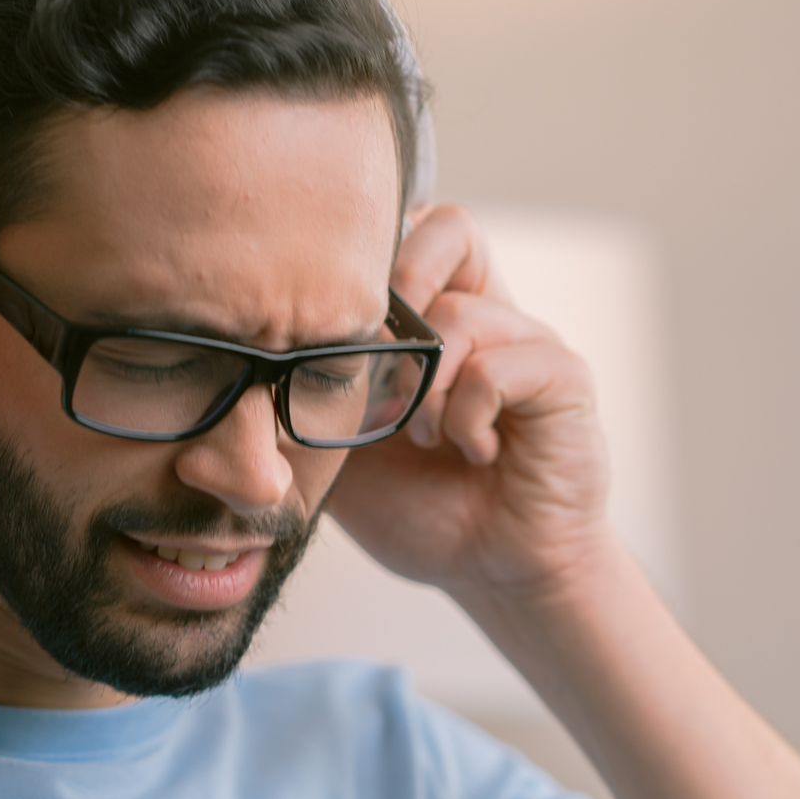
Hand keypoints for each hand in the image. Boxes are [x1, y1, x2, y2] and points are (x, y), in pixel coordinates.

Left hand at [327, 205, 612, 597]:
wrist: (492, 571)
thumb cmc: (422, 507)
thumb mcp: (338, 448)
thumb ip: (303, 396)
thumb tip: (235, 363)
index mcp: (438, 318)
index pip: (411, 227)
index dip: (372, 257)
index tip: (337, 322)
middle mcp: (489, 313)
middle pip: (451, 229)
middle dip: (397, 292)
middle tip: (373, 365)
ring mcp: (530, 341)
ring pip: (461, 315)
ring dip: (425, 386)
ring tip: (425, 437)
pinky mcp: (564, 378)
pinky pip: (499, 367)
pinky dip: (467, 415)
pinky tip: (470, 451)